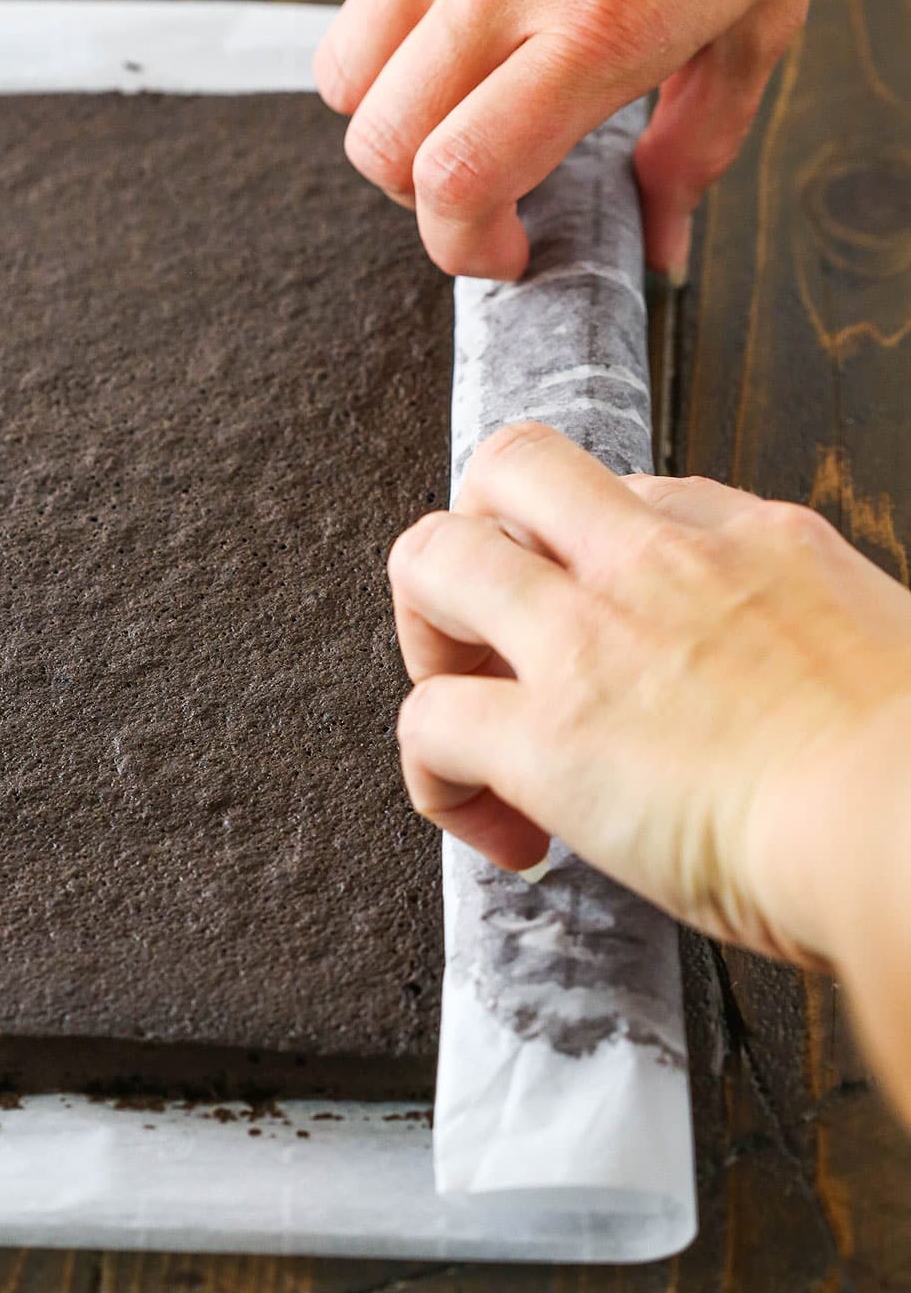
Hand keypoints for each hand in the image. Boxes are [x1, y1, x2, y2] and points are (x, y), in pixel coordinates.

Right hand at [315, 0, 889, 278]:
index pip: (457, 178)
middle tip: (478, 182)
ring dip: (388, 110)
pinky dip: (409, 14)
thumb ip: (697, 149)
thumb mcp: (760, 25)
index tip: (501, 248)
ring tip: (457, 95)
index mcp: (595, 27)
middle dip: (418, 192)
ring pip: (344, 66)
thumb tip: (663, 245)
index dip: (462, 244)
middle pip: (378, 141)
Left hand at [388, 425, 910, 1114]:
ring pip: (435, 556)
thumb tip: (774, 692)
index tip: (609, 642)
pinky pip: (429, 720)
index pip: (627, 495)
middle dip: (477, 538)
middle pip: (511, 467)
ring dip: (426, 633)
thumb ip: (802, 637)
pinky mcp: (548, 736)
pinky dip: (436, 776)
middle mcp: (660, 562)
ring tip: (464, 710)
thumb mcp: (879, 646)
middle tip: (496, 638)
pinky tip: (493, 825)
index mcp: (755, 538)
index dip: (594, 561)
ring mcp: (593, 640)